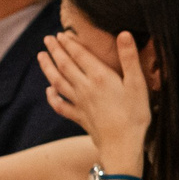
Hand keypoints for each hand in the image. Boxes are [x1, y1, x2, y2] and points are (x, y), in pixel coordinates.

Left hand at [39, 29, 150, 164]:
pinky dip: (52, 97)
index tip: (60, 34)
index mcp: (99, 77)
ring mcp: (79, 103)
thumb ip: (129, 58)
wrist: (122, 145)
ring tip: (40, 57)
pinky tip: (48, 91)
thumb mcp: (138, 83)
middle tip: (47, 39)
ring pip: (58, 82)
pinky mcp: (79, 117)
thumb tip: (124, 33)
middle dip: (55, 51)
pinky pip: (60, 105)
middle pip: (65, 65)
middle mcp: (85, 87)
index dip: (69, 43)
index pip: (79, 55)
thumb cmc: (134, 115)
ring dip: (48, 68)